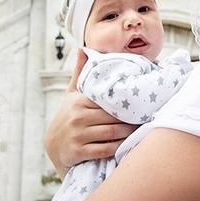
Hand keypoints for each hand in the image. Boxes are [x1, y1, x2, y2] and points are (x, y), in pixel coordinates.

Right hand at [44, 50, 137, 175]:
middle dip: (130, 118)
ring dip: (128, 132)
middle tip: (146, 116)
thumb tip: (83, 48)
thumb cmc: (68, 116)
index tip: (140, 101)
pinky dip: (118, 147)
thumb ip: (79, 73)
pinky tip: (127, 144)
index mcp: (78, 101)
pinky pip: (105, 149)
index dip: (124, 102)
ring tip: (140, 128)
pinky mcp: (78, 152)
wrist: (53, 145)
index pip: (107, 101)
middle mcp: (77, 117)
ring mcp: (77, 135)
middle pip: (112, 117)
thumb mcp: (71, 94)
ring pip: (111, 133)